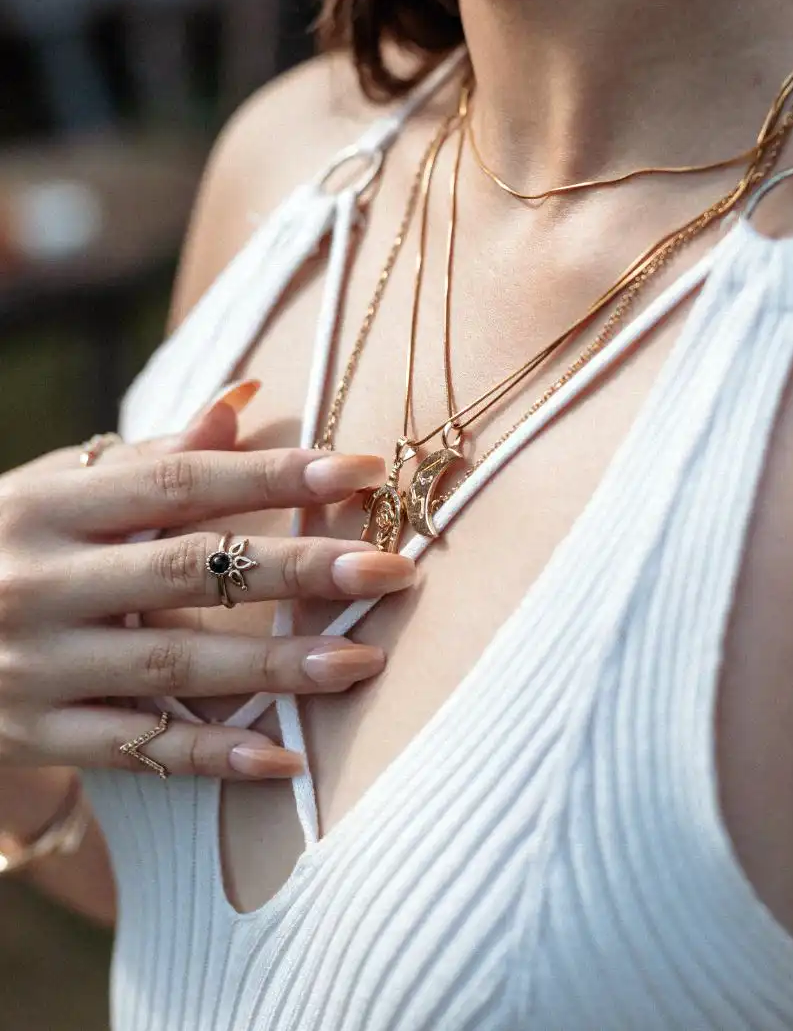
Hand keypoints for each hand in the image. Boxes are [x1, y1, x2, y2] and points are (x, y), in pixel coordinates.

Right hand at [0, 388, 413, 780]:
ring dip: (271, 667)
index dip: (275, 474)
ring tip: (360, 660)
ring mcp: (34, 664)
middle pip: (187, 571)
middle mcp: (40, 581)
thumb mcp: (58, 488)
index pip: (182, 482)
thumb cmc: (5, 543)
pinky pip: (134, 751)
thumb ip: (153, 455)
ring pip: (169, 665)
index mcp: (50, 504)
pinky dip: (209, 756)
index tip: (363, 470)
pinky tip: (284, 754)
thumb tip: (246, 400)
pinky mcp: (35, 734)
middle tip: (390, 568)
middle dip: (297, 568)